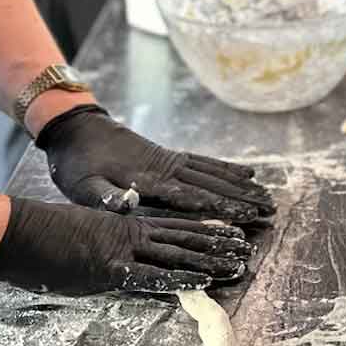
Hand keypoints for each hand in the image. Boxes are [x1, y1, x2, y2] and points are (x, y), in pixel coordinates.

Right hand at [0, 198, 252, 296]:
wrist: (15, 230)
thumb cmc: (39, 238)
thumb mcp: (79, 240)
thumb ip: (105, 249)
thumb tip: (121, 264)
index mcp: (122, 224)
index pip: (172, 226)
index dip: (203, 229)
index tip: (229, 231)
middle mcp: (129, 233)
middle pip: (183, 236)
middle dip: (217, 242)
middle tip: (248, 247)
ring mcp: (121, 249)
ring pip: (176, 253)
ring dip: (210, 259)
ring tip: (239, 262)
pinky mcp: (111, 268)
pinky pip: (152, 275)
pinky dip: (179, 278)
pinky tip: (203, 281)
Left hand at [36, 104, 274, 222]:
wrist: (77, 129)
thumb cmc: (76, 165)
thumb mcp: (82, 187)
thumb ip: (104, 197)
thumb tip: (126, 204)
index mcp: (146, 181)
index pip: (188, 196)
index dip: (218, 207)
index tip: (243, 215)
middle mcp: (166, 170)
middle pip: (211, 185)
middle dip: (242, 200)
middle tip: (270, 212)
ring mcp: (171, 161)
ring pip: (213, 175)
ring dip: (242, 187)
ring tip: (268, 198)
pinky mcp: (171, 156)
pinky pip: (205, 162)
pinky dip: (228, 168)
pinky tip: (248, 174)